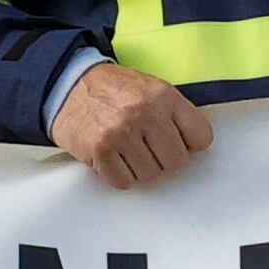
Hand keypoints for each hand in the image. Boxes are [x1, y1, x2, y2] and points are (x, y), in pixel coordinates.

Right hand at [52, 60, 211, 188]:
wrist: (67, 86)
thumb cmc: (110, 90)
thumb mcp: (149, 88)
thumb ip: (174, 113)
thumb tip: (194, 146)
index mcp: (164, 96)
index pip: (201, 137)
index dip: (189, 144)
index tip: (176, 141)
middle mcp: (145, 113)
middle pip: (176, 162)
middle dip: (163, 159)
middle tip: (146, 147)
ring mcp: (122, 133)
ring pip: (150, 175)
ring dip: (139, 168)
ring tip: (126, 148)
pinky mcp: (101, 151)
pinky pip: (124, 182)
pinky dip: (119, 175)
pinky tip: (113, 157)